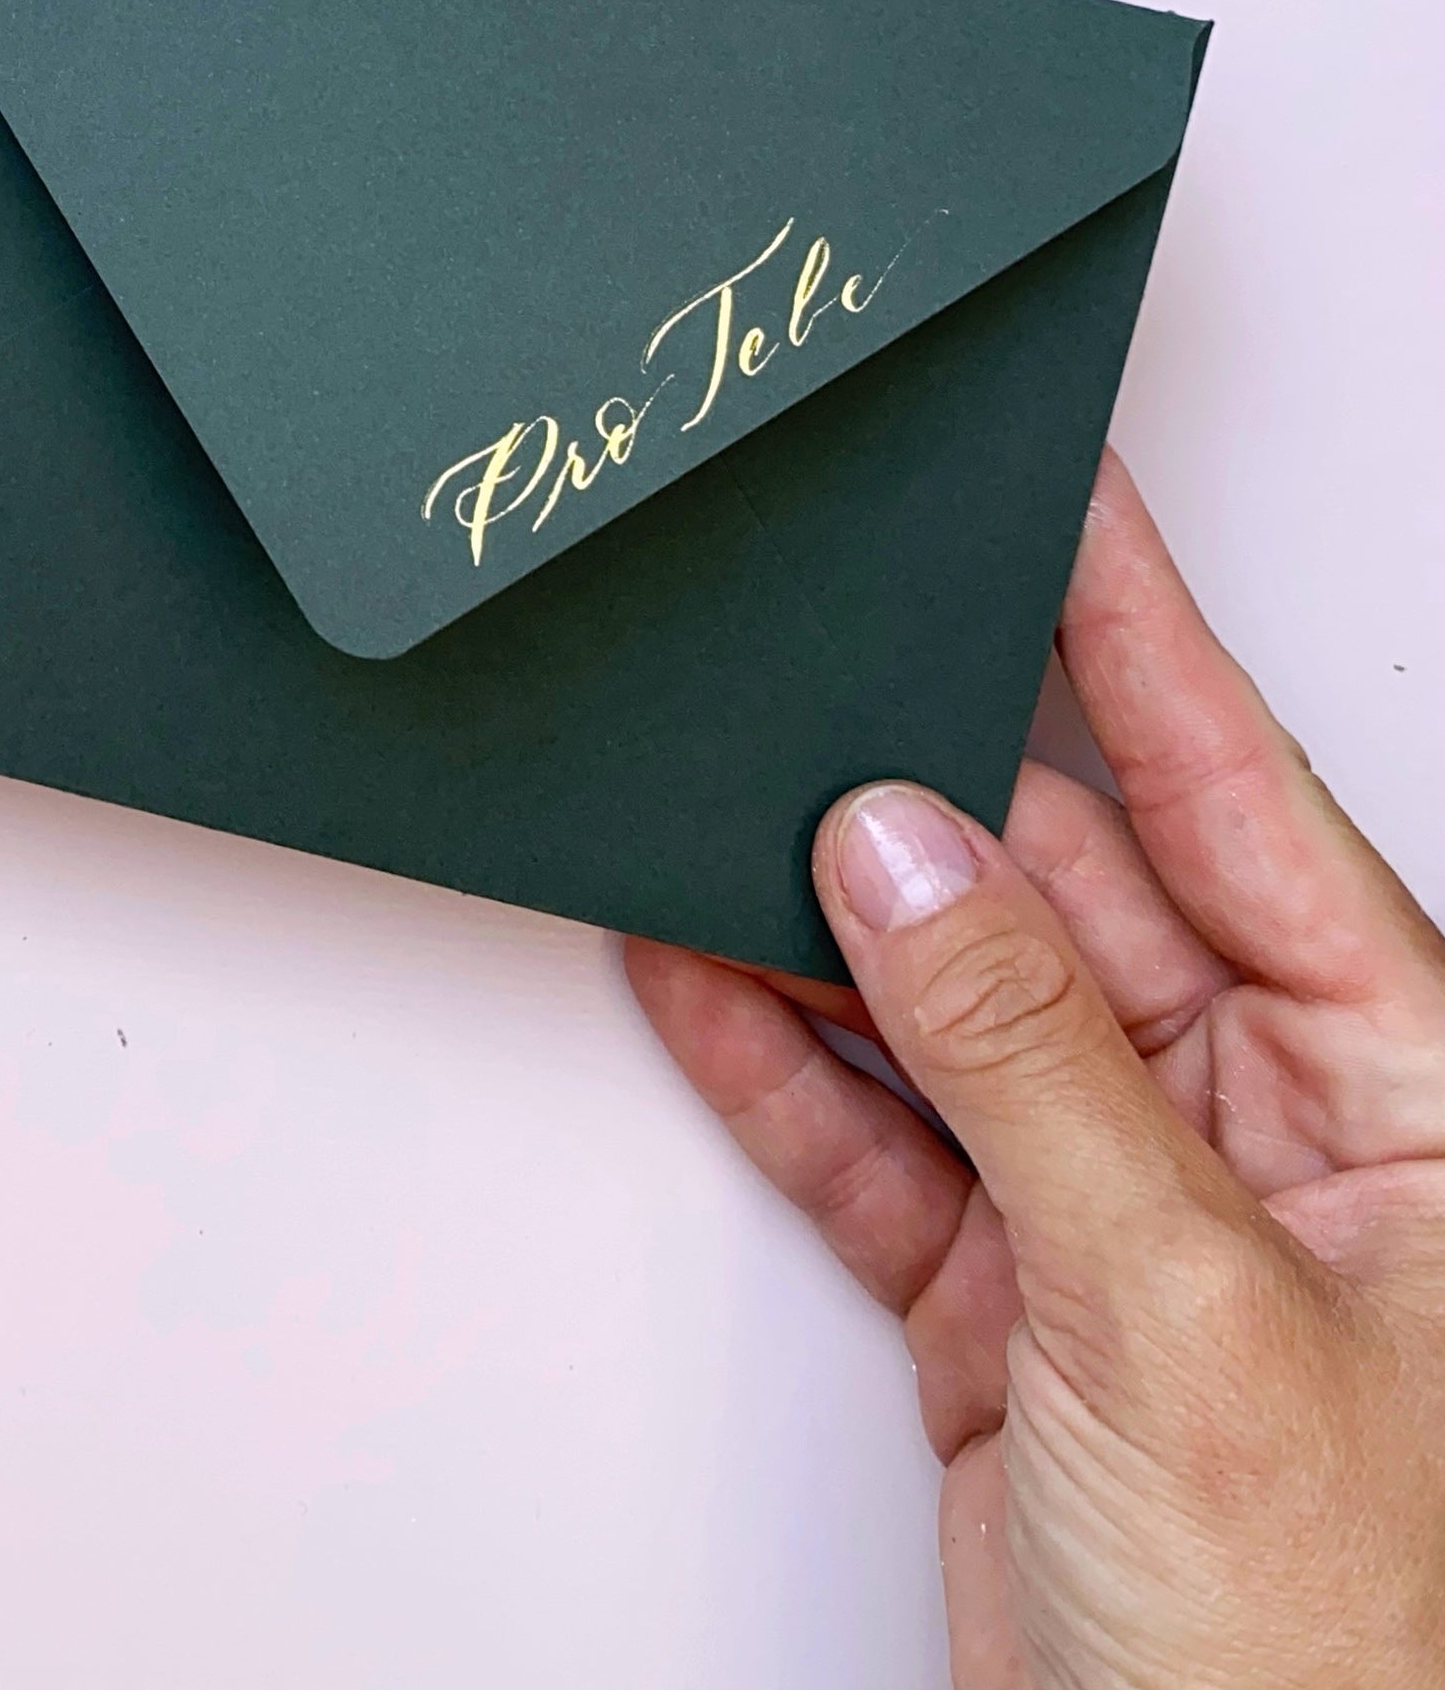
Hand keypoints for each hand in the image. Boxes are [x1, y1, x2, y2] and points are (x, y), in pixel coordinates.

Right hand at [630, 455, 1444, 1686]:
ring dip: (822, 921)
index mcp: (1407, 1096)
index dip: (1144, 633)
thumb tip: (896, 848)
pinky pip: (874, 1134)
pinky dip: (774, 1062)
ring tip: (704, 805)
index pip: (1246, 798)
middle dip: (927, 786)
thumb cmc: (1341, 1658)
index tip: (1055, 492)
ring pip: (950, 1002)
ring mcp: (1130, 1215)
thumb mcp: (1189, 1306)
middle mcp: (1270, 1131)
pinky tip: (690, 969)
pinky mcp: (1014, 1304)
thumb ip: (1028, 1054)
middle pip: (1070, 884)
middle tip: (807, 661)